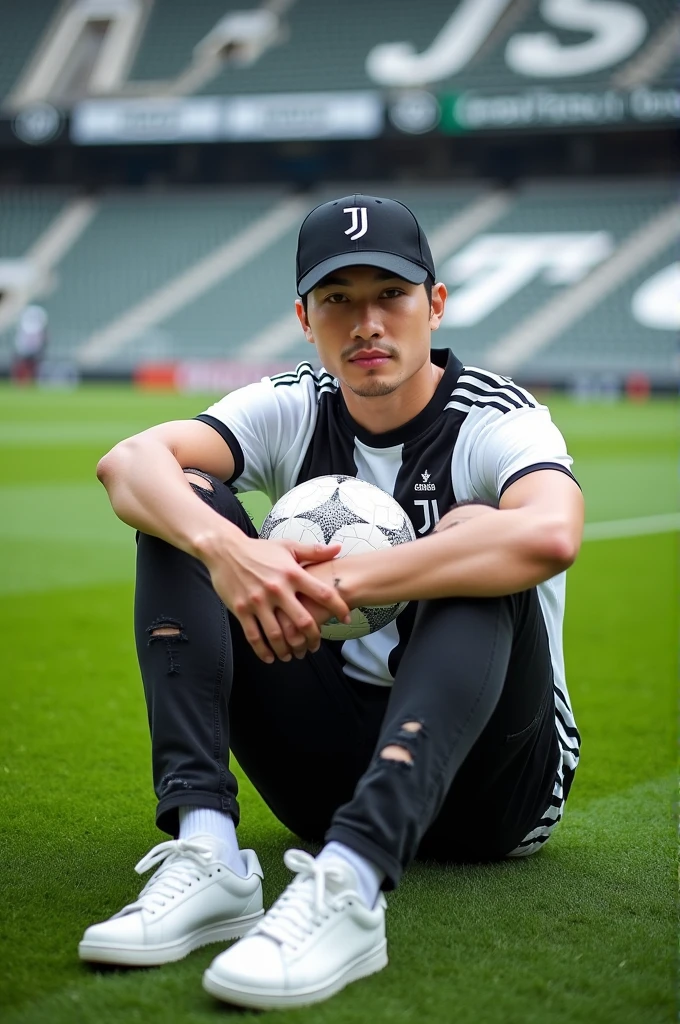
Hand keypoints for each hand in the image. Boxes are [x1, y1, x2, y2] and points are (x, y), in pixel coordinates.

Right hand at [204, 536, 350, 663]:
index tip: (346, 619)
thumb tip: (339, 549)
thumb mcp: (288, 546)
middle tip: (316, 646)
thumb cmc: (259, 549)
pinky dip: (263, 650)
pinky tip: (270, 657)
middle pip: (303, 621)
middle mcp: (277, 589)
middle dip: (313, 638)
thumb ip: (314, 551)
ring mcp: (258, 601)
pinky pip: (254, 636)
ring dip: (288, 649)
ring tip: (293, 655)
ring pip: (277, 634)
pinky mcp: (241, 609)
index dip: (339, 608)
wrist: (225, 550)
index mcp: (292, 573)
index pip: (323, 593)